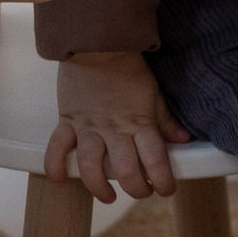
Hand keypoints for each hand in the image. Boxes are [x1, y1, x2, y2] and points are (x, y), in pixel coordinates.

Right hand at [46, 52, 189, 201]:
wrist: (97, 40)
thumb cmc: (127, 65)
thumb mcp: (153, 92)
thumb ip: (165, 119)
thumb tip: (182, 139)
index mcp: (139, 121)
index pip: (155, 159)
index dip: (163, 179)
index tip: (166, 189)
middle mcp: (114, 128)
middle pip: (125, 169)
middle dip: (136, 188)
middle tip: (140, 191)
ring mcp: (89, 125)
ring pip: (90, 165)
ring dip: (99, 186)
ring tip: (107, 195)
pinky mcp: (68, 119)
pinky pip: (57, 146)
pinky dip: (55, 165)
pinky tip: (59, 179)